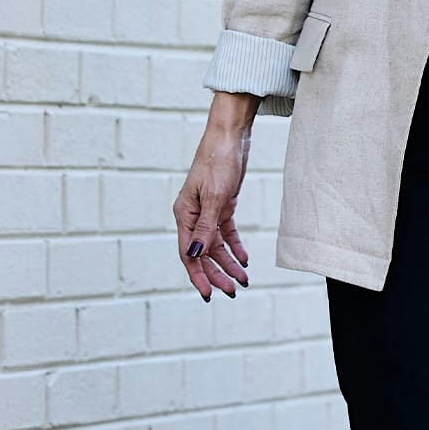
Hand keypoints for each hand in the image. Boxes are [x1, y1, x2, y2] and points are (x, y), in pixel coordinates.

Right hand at [172, 120, 253, 300]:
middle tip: (234, 291)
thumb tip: (194, 255)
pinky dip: (235, 246)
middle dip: (217, 274)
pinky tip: (244, 259)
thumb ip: (206, 227)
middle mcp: (193, 216)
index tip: (209, 294)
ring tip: (243, 279)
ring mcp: (208, 211)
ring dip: (228, 263)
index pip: (189, 254)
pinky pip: (226, 232)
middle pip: (203, 253)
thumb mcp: (215, 196)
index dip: (199, 276)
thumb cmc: (219, 161)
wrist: (231, 135)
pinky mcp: (223, 205)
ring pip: (216, 245)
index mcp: (184, 215)